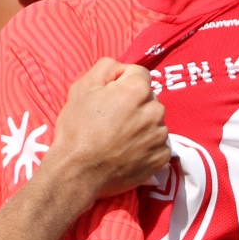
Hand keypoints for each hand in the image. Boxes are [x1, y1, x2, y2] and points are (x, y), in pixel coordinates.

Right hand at [46, 60, 168, 197]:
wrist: (78, 172)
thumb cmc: (77, 128)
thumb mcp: (81, 88)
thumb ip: (105, 67)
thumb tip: (120, 68)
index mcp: (137, 90)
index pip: (139, 74)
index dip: (121, 82)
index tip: (108, 97)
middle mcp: (155, 111)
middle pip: (148, 98)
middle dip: (134, 104)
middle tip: (111, 119)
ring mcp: (160, 136)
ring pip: (154, 122)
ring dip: (141, 125)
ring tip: (118, 138)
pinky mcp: (161, 158)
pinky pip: (157, 144)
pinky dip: (145, 146)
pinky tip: (127, 151)